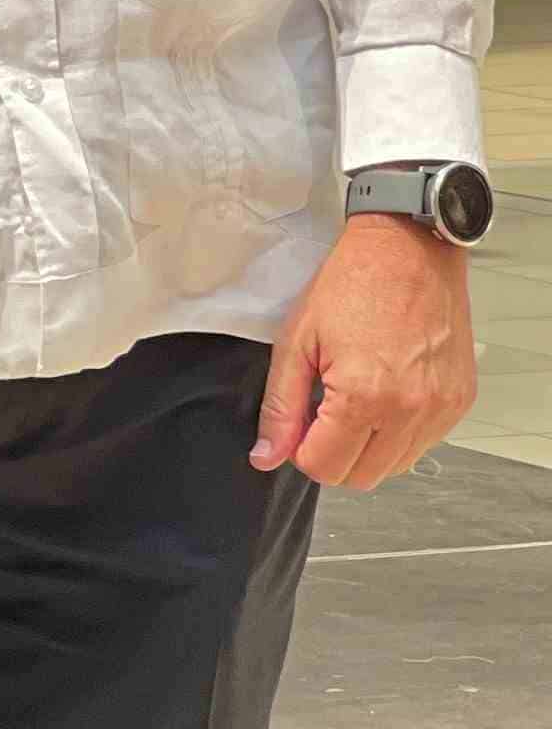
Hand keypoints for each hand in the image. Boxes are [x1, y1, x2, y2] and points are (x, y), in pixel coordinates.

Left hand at [256, 216, 475, 488]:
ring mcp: (441, 408)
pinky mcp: (461, 401)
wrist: (408, 250)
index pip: (325, 468)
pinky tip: (386, 393)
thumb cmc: (353, 285)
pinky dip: (400, 432)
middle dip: (334, 454)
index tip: (301, 423)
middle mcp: (411, 409)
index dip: (302, 450)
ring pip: (395, 467)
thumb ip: (280, 408)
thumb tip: (267, 455)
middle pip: (361, 477)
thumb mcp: (296, 344)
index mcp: (365, 396)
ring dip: (368, 447)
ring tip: (357, 396)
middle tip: (325, 410)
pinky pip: (424, 443)